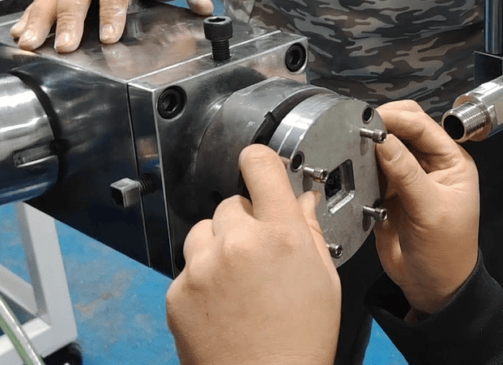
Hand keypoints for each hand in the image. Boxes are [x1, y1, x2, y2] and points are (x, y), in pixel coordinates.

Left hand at [165, 145, 340, 364]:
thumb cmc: (301, 342)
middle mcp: (237, 243)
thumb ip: (310, 233)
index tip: (259, 165)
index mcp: (281, 235)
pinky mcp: (177, 292)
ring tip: (240, 279)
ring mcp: (202, 268)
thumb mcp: (324, 281)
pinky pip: (188, 267)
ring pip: (204, 231)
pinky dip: (202, 277)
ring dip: (219, 244)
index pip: (260, 165)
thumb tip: (302, 201)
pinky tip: (224, 302)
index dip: (260, 162)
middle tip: (262, 254)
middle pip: (232, 203)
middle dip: (246, 221)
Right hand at [374, 101, 479, 314]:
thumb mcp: (430, 210)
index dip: (398, 119)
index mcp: (452, 162)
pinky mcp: (389, 192)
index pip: (424, 126)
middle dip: (384, 126)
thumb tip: (384, 140)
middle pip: (404, 129)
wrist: (433, 287)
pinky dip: (363, 168)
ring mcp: (409, 178)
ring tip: (354, 147)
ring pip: (386, 148)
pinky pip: (372, 170)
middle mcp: (431, 164)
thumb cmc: (446, 253)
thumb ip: (406, 173)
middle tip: (359, 129)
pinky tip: (357, 169)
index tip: (373, 119)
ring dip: (371, 147)